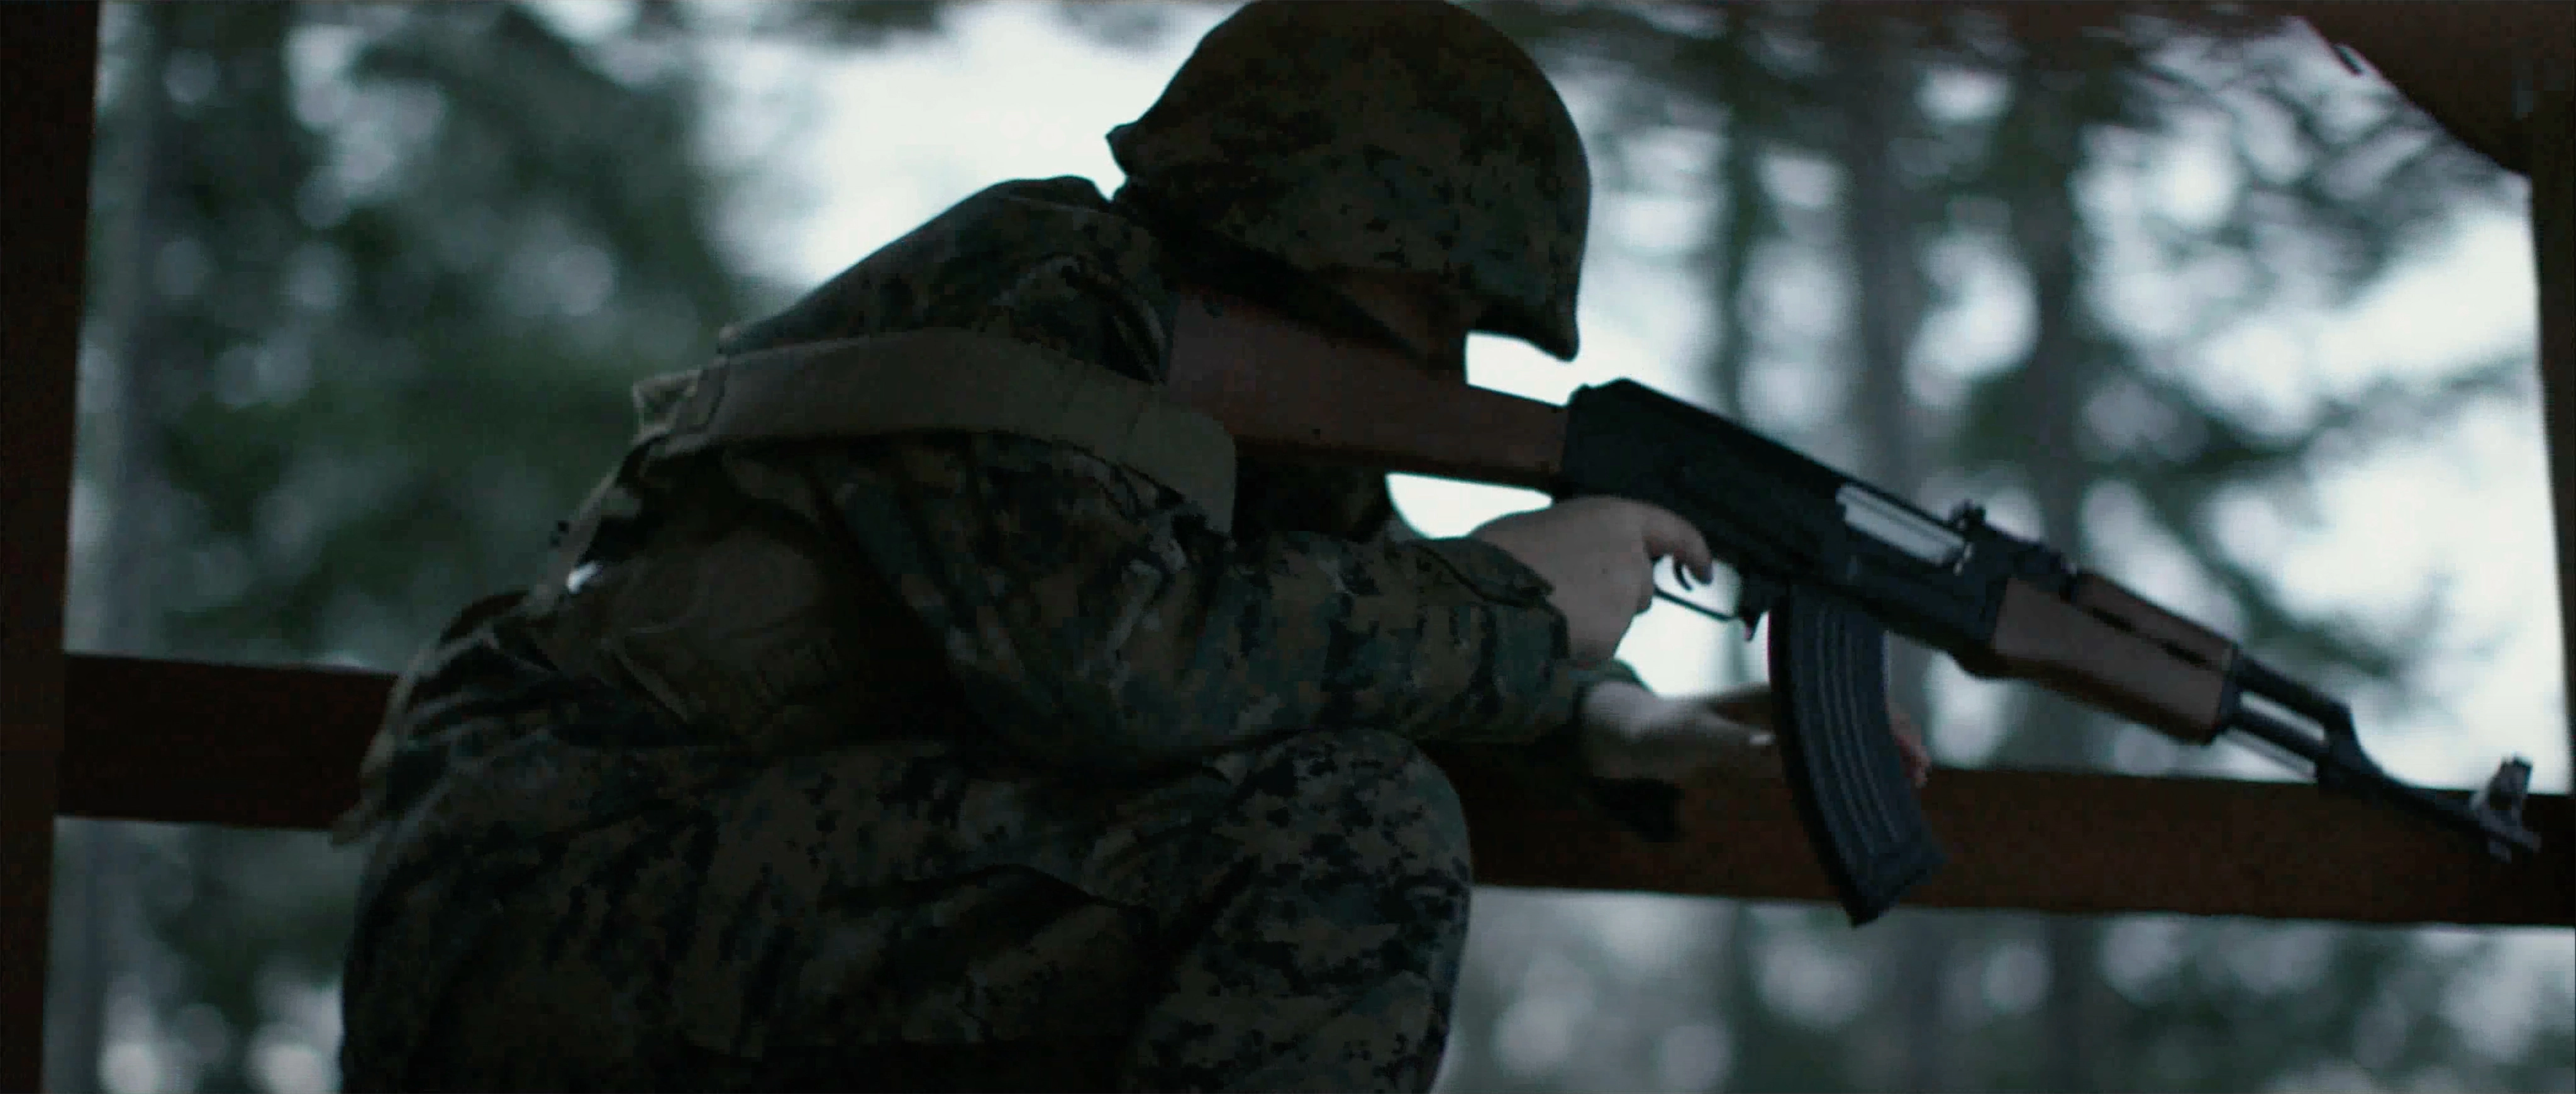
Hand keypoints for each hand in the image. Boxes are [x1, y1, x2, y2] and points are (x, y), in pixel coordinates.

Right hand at [1469, 497, 1712, 663]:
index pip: (1674, 531)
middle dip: (1615, 596)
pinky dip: (1578, 644)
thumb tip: (1581, 558)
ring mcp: (1624, 599)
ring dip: (1593, 620)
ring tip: (1546, 608)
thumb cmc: (1500, 553)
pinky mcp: (1612, 636)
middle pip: (1640, 586)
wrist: (1482, 592)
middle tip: (1565, 592)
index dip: (1694, 550)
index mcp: (1615, 516)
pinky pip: (1598, 646)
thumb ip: (1581, 539)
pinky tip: (1547, 630)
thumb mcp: (1545, 526)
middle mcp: (1631, 557)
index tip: (1703, 570)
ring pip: (1617, 619)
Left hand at [1577, 681, 1931, 787]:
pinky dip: (1849, 768)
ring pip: (1842, 736)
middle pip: (1852, 715)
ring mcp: (1778, 728)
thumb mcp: (1692, 738)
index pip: (1842, 701)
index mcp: (1771, 696)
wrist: (1631, 737)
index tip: (1909, 749)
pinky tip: (1869, 785)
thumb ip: (1732, 745)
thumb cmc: (1660, 731)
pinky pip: (1820, 756)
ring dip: (1877, 753)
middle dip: (1891, 737)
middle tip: (1921, 773)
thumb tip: (1776, 752)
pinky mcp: (1769, 750)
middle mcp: (1782, 707)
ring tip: (1911, 779)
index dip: (1881, 721)